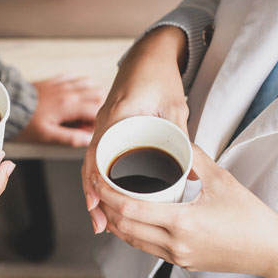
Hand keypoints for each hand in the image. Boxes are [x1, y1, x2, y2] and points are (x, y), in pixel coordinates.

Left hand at [16, 75, 106, 146]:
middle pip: (99, 94)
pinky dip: (82, 85)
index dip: (97, 122)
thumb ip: (71, 137)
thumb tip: (88, 140)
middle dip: (98, 108)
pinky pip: (77, 77)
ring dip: (93, 96)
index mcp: (69, 105)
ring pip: (91, 83)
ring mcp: (64, 84)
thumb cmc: (26, 122)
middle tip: (85, 120)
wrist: (10, 105)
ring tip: (83, 109)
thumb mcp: (48, 135)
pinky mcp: (57, 80)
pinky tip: (76, 95)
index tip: (87, 129)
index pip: (97, 110)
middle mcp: (69, 91)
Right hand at [81, 26, 188, 232]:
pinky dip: (98, 177)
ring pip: (92, 164)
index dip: (96, 183)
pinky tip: (104, 195)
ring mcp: (103, 124)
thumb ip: (178, 136)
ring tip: (100, 218)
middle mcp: (104, 121)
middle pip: (90, 166)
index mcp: (117, 115)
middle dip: (93, 197)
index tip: (99, 204)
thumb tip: (187, 171)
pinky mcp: (108, 127)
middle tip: (101, 223)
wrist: (151, 53)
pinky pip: (98, 156)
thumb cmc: (161, 76)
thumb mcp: (174, 107)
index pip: (98, 154)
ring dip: (94, 191)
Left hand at [93, 145, 277, 277]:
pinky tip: (131, 219)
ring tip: (108, 201)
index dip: (108, 194)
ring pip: (133, 241)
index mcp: (182, 222)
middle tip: (97, 186)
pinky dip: (133, 233)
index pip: (131, 209)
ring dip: (116, 222)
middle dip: (106, 206)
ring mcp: (177, 257)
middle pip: (125, 226)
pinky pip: (148, 248)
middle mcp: (175, 244)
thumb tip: (177, 139)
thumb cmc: (250, 216)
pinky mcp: (182, 263)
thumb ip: (195, 157)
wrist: (269, 250)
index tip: (98, 178)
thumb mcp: (222, 179)